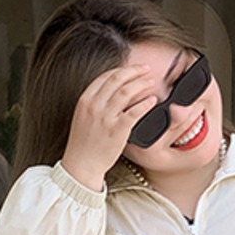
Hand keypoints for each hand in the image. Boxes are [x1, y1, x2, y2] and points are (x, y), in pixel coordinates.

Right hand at [61, 65, 157, 190]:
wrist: (81, 164)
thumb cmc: (83, 144)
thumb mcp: (83, 117)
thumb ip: (95, 103)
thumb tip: (112, 91)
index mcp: (85, 100)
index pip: (105, 76)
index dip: (122, 70)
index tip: (132, 69)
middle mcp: (94, 105)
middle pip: (117, 79)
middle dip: (134, 71)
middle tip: (145, 69)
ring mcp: (106, 117)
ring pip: (126, 91)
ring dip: (141, 83)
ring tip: (150, 82)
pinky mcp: (117, 130)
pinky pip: (134, 111)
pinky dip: (145, 103)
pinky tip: (152, 100)